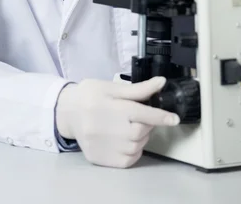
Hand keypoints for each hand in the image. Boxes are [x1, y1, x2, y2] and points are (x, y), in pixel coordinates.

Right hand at [56, 77, 178, 167]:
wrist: (66, 111)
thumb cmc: (90, 95)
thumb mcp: (112, 87)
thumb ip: (138, 89)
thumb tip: (161, 82)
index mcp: (109, 106)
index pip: (141, 113)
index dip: (160, 116)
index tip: (174, 119)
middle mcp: (104, 128)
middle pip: (140, 131)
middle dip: (147, 124)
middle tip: (140, 116)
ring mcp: (101, 145)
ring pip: (136, 147)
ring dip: (141, 137)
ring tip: (130, 126)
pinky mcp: (99, 158)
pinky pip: (127, 160)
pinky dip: (133, 151)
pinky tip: (126, 140)